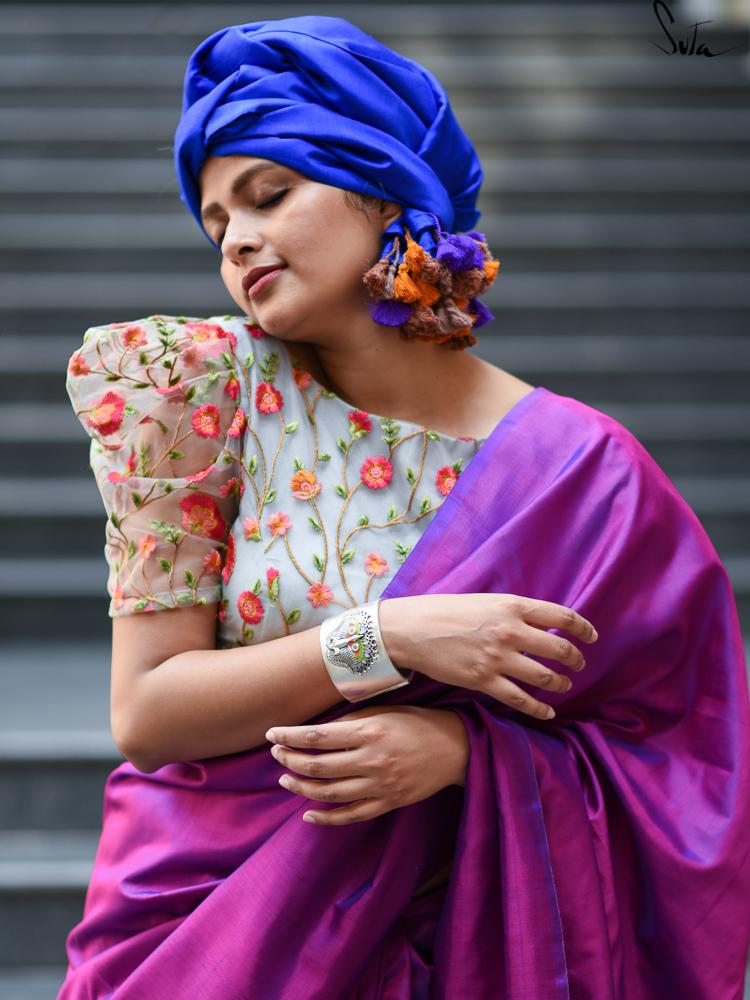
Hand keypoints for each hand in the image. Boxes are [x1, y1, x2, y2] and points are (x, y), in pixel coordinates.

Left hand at [266, 705, 468, 825]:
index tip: (272, 734)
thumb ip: (351, 722)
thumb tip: (316, 732)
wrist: (455, 748)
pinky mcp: (388, 803)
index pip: (318, 737)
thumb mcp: (384, 711)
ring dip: (302, 788)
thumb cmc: (417, 722)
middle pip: (319, 765)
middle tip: (275, 755)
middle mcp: (372, 760)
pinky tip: (308, 813)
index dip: (290, 737)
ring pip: (330, 793)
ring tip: (286, 779)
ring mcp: (380, 785)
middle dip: (290, 760)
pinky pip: (351, 815)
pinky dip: (326, 818)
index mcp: (370, 731)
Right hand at [379, 593, 598, 721]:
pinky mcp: (483, 680)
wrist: (413, 629)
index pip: (562, 616)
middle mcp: (510, 631)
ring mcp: (498, 658)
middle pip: (559, 649)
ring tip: (564, 685)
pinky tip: (548, 712)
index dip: (583, 628)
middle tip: (578, 664)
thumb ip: (514, 612)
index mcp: (512, 606)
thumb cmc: (446, 611)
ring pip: (544, 677)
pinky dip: (539, 708)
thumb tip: (541, 626)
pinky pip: (521, 699)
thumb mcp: (486, 601)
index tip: (591, 637)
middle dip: (575, 659)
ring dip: (560, 683)